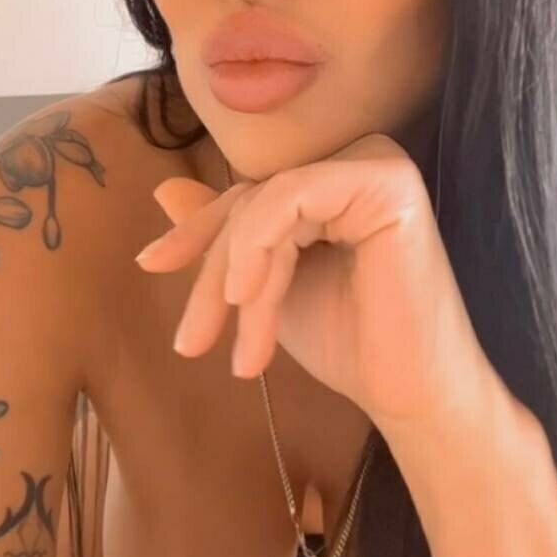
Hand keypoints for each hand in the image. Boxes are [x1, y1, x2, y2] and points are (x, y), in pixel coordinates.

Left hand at [135, 133, 489, 436]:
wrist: (407, 396)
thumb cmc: (346, 343)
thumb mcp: (265, 286)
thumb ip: (226, 237)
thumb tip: (163, 188)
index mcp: (337, 180)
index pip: (250, 195)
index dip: (197, 232)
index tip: (149, 264)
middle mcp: (361, 160)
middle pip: (253, 200)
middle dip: (213, 273)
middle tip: (190, 343)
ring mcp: (377, 163)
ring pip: (265, 203)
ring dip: (238, 280)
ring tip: (242, 354)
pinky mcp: (388, 180)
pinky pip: (292, 197)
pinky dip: (257, 248)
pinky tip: (245, 298)